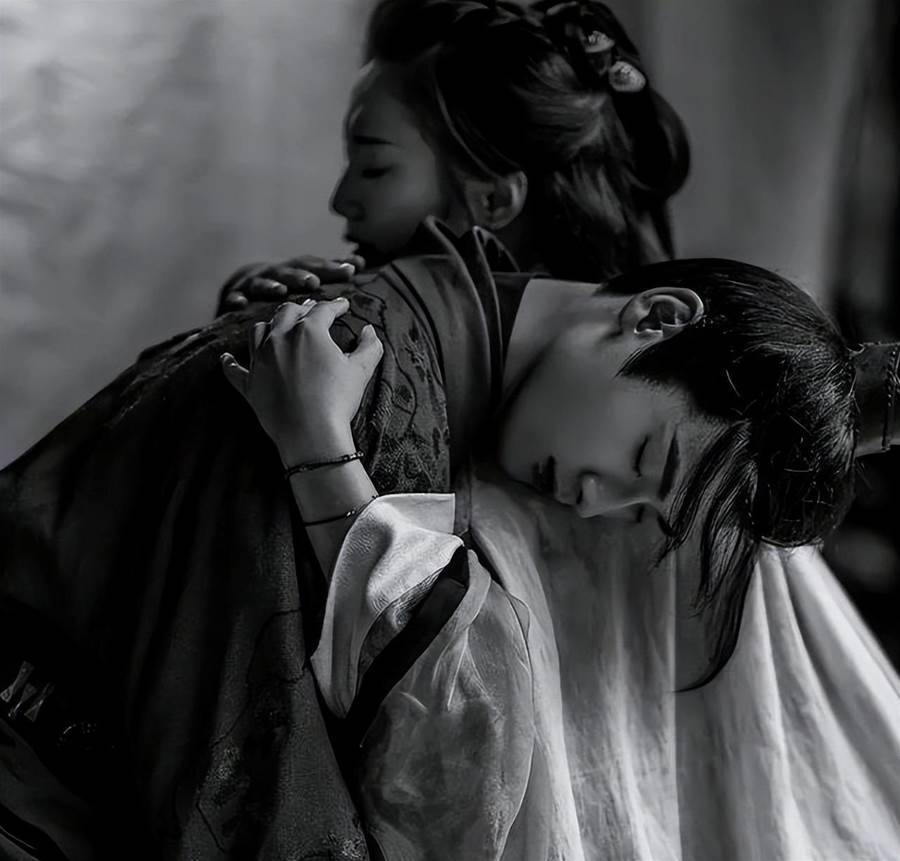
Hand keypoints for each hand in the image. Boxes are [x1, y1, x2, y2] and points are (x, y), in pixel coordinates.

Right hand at [219, 254, 365, 311]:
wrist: (243, 286)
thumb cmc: (285, 283)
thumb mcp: (307, 275)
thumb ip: (331, 271)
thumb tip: (361, 260)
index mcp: (297, 270)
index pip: (317, 265)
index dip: (333, 266)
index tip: (353, 268)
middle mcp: (277, 272)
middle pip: (291, 270)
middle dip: (301, 275)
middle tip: (314, 282)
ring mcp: (254, 283)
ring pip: (263, 282)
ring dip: (271, 285)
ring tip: (280, 291)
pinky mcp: (235, 296)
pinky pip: (234, 298)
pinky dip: (236, 299)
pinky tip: (240, 304)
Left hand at [220, 298, 382, 463]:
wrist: (311, 434)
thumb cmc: (338, 400)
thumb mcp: (361, 370)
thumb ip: (370, 346)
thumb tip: (370, 330)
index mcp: (308, 331)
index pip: (323, 310)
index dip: (336, 305)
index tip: (343, 305)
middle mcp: (279, 338)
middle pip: (287, 312)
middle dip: (302, 308)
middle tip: (312, 310)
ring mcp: (260, 360)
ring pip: (259, 330)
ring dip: (270, 324)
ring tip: (278, 326)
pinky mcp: (249, 384)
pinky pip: (233, 369)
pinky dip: (229, 362)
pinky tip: (225, 357)